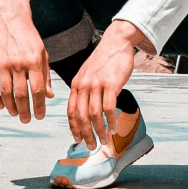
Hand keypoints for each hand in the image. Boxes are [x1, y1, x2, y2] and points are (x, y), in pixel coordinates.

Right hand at [0, 0, 52, 123]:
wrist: (11, 20)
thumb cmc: (29, 38)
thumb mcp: (43, 54)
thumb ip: (45, 76)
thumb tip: (49, 96)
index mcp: (34, 61)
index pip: (37, 90)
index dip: (39, 106)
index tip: (40, 116)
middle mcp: (18, 63)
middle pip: (21, 95)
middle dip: (24, 111)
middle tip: (26, 120)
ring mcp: (3, 64)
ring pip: (5, 93)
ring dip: (10, 107)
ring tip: (15, 114)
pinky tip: (1, 106)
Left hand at [68, 18, 151, 146]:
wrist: (116, 42)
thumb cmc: (104, 60)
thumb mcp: (88, 73)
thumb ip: (85, 89)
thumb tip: (86, 110)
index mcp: (76, 84)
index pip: (71, 110)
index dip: (73, 127)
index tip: (77, 139)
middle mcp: (83, 85)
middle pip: (81, 116)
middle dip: (85, 134)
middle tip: (91, 146)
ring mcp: (96, 84)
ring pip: (94, 114)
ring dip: (99, 131)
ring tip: (104, 141)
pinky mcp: (110, 83)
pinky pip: (108, 107)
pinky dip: (110, 120)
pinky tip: (114, 128)